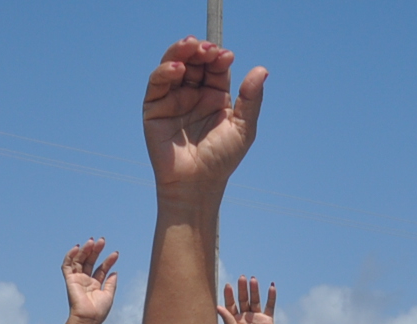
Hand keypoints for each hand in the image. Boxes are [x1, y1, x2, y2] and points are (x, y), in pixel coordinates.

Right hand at [63, 239, 119, 323]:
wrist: (88, 318)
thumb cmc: (98, 311)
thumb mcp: (109, 295)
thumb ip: (111, 283)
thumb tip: (114, 272)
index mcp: (95, 284)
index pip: (101, 268)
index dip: (108, 260)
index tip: (116, 253)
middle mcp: (86, 280)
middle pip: (90, 261)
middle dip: (96, 250)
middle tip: (102, 241)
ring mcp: (77, 279)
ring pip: (79, 260)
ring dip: (85, 250)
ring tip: (92, 242)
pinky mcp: (69, 280)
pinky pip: (67, 265)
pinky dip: (70, 256)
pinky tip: (77, 247)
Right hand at [142, 37, 266, 191]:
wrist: (197, 185)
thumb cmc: (221, 160)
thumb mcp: (243, 128)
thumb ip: (251, 100)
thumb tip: (262, 70)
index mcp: (215, 96)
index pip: (215, 67)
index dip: (219, 57)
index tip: (227, 56)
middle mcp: (193, 93)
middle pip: (194, 61)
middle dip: (200, 50)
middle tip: (208, 48)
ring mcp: (173, 98)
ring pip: (174, 65)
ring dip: (181, 52)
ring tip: (191, 46)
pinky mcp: (154, 107)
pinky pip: (157, 83)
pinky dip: (165, 71)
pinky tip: (177, 68)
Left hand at [217, 275, 276, 323]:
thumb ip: (227, 319)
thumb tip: (217, 306)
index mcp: (234, 319)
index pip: (231, 304)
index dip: (230, 295)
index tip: (228, 285)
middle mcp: (245, 316)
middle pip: (243, 299)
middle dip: (242, 289)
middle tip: (242, 277)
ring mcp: (256, 317)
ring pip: (255, 300)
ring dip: (254, 290)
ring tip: (253, 279)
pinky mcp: (267, 320)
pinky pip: (269, 306)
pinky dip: (271, 297)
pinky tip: (271, 287)